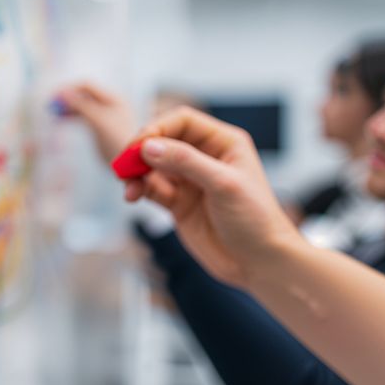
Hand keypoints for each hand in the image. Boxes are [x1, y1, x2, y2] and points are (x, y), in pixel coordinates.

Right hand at [57, 82, 136, 161]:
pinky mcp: (102, 129)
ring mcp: (107, 116)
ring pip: (83, 106)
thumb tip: (63, 92)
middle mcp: (110, 104)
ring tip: (54, 114)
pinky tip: (63, 120)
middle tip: (49, 106)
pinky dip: (73, 116)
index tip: (52, 98)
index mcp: (113, 98)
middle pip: (84, 95)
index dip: (68, 90)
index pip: (86, 86)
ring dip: (68, 108)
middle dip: (66, 99)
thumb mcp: (97, 121)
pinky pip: (85, 116)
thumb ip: (81, 105)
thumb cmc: (117, 142)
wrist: (132, 167)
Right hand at [123, 107, 303, 287]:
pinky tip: (132, 197)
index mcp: (223, 143)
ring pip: (153, 166)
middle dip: (141, 151)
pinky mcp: (178, 203)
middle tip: (124, 164)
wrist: (260, 262)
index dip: (158, 128)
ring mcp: (190, 181)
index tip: (139, 145)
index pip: (182, 122)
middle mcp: (205, 158)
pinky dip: (138, 190)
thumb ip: (186, 162)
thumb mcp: (223, 184)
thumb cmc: (255, 220)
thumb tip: (148, 147)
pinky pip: (151, 189)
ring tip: (128, 186)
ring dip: (136, 173)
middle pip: (163, 141)